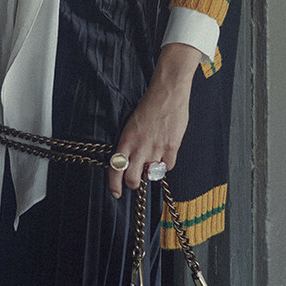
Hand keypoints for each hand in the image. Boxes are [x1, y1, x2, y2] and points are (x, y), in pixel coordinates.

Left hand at [108, 43, 202, 197]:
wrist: (167, 93)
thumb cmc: (149, 105)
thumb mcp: (131, 124)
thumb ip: (130, 143)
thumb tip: (128, 160)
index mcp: (126, 139)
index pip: (115, 168)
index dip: (114, 185)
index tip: (116, 193)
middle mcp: (139, 147)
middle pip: (132, 179)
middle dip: (132, 184)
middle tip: (134, 181)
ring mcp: (156, 149)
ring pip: (151, 176)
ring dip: (150, 173)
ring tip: (151, 162)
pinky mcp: (172, 148)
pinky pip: (167, 167)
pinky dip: (165, 165)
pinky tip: (164, 155)